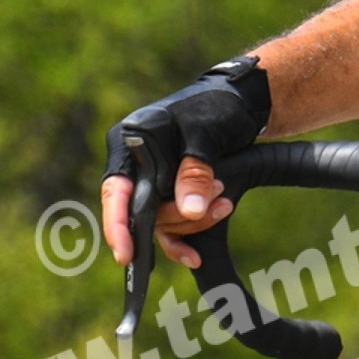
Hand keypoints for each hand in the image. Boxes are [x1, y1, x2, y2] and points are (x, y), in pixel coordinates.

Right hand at [101, 59, 270, 269]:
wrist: (243, 103)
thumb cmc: (218, 107)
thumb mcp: (206, 135)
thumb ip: (195, 172)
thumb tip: (189, 211)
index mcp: (131, 141)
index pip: (114, 189)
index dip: (117, 224)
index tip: (126, 254)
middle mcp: (136, 164)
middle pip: (142, 211)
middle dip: (178, 217)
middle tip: (218, 203)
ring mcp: (153, 181)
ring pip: (161, 221)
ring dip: (192, 222)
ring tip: (225, 203)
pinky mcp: (172, 193)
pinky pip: (170, 227)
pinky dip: (184, 240)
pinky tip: (196, 255)